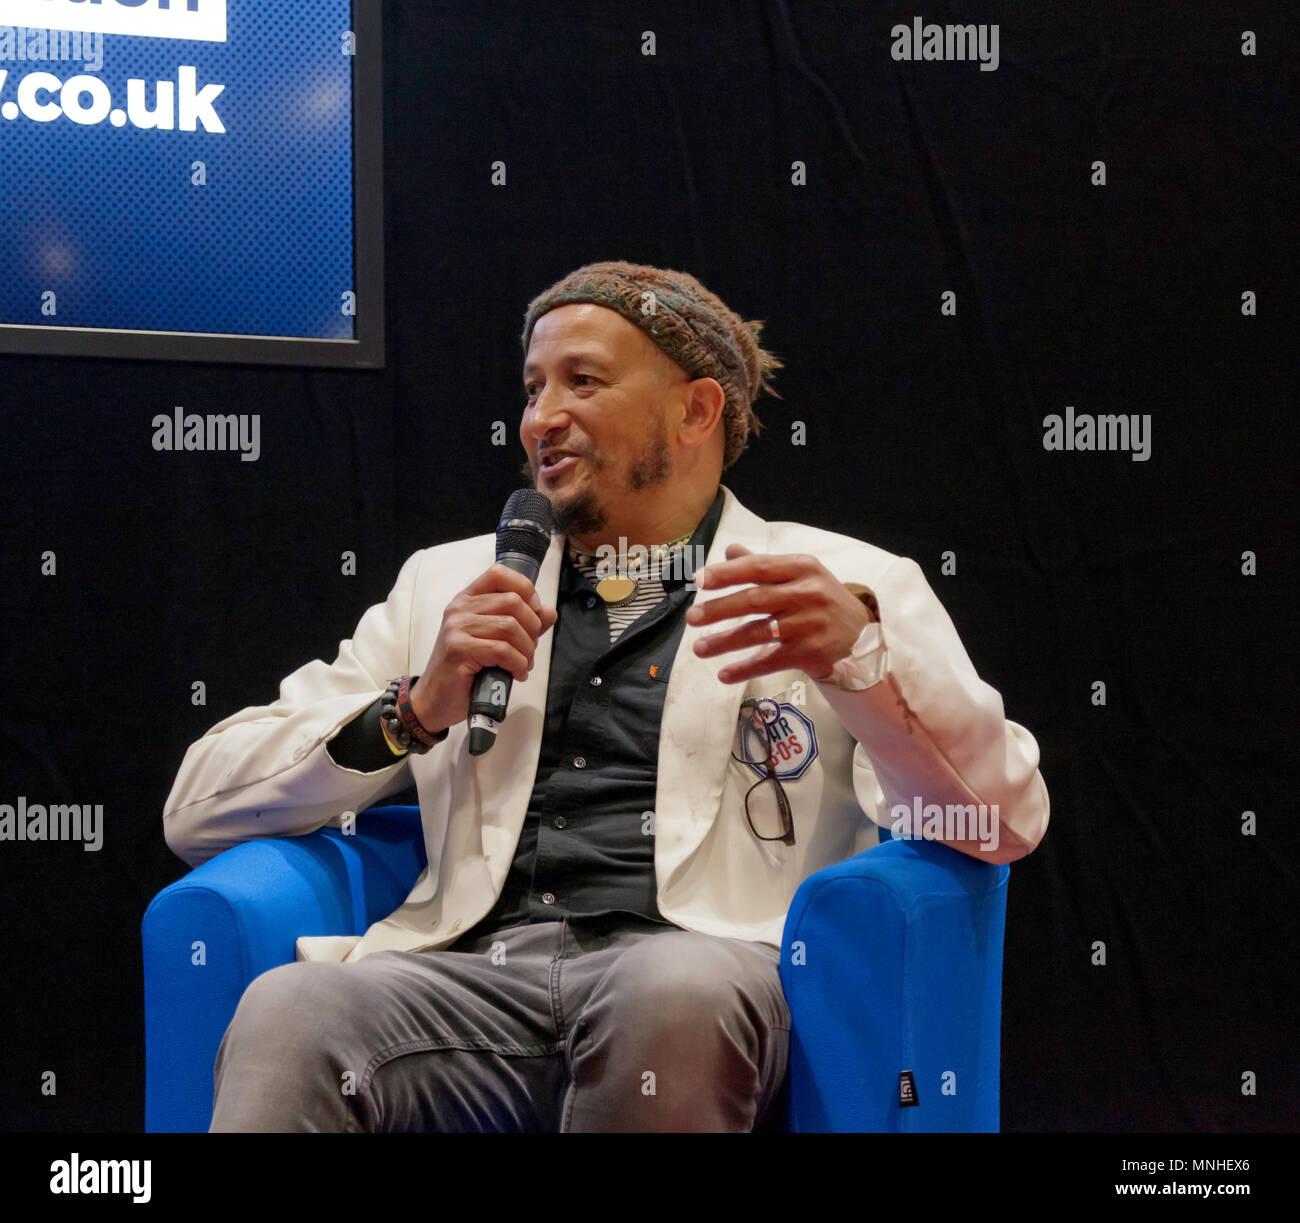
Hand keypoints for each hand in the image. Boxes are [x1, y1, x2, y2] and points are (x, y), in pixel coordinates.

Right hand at [409, 564, 557, 731]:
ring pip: (510, 626)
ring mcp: (457, 627)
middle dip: (532, 628)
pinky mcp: (458, 649)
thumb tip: (549, 612)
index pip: (500, 573)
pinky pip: (502, 650)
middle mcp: (460, 608)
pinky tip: (516, 674)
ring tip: (523, 664)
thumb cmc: (467, 670)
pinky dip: (518, 664)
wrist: (435, 699)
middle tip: (529, 649)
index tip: (535, 612)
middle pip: (513, 601)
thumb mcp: (497, 641)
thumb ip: (523, 624)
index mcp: (469, 599)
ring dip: (527, 650)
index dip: (525, 588)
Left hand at [685, 544, 873, 683]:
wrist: (860, 635)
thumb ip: (764, 565)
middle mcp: (808, 593)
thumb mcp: (800, 575)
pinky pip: (771, 661)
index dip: (726, 573)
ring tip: (699, 649)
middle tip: (691, 617)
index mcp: (802, 568)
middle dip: (719, 609)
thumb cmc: (820, 600)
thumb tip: (730, 550)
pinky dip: (745, 669)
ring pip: (759, 633)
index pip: (758, 567)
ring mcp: (810, 624)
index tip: (698, 581)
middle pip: (755, 600)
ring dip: (725, 642)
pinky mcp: (812, 652)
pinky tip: (724, 675)